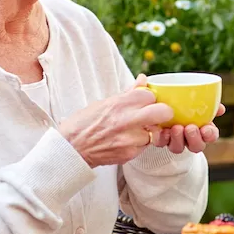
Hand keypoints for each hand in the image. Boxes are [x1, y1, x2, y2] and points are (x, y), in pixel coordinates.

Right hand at [59, 74, 174, 167]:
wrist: (70, 150)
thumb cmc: (83, 125)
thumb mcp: (103, 103)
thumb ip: (128, 93)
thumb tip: (143, 79)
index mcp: (119, 104)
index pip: (149, 94)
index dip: (149, 98)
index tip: (145, 102)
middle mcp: (126, 120)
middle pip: (163, 112)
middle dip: (163, 112)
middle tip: (156, 115)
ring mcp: (130, 139)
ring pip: (155, 131)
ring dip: (149, 130)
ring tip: (134, 130)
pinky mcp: (130, 154)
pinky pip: (145, 146)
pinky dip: (140, 143)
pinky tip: (126, 141)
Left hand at [150, 104, 225, 153]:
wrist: (161, 100)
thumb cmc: (184, 98)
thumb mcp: (197, 99)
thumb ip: (211, 102)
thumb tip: (221, 109)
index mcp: (202, 128)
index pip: (210, 136)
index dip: (210, 135)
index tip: (206, 129)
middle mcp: (189, 137)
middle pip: (196, 146)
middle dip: (194, 139)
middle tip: (190, 128)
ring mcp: (174, 140)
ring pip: (178, 148)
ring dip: (178, 139)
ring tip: (176, 128)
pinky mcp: (160, 139)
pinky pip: (161, 143)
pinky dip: (163, 138)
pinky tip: (162, 129)